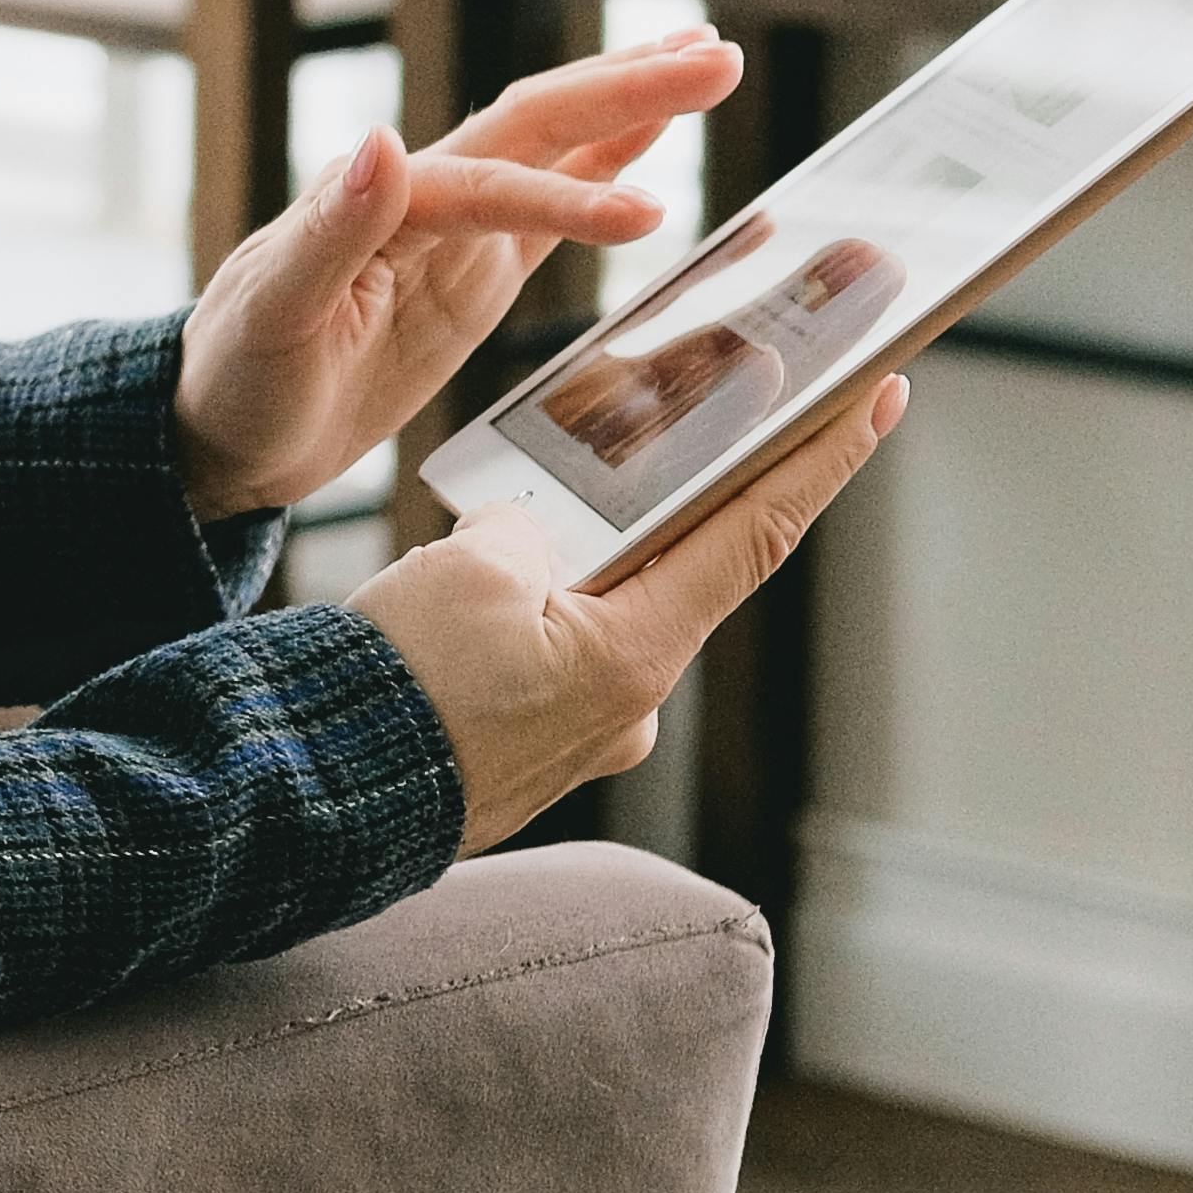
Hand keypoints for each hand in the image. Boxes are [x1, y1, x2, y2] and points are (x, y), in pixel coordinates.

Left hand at [168, 27, 742, 517]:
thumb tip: (381, 139)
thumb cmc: (236, 377)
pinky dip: (604, 168)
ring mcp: (450, 233)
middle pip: (536, 127)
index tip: (648, 218)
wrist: (219, 429)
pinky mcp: (469, 273)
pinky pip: (549, 208)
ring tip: (707, 58)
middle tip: (717, 56)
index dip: (567, 199)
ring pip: (553, 148)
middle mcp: (419, 200)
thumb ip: (328, 231)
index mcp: (379, 208)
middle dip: (626, 91)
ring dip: (626, 104)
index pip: (491, 187)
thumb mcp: (272, 314)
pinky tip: (652, 138)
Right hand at [342, 374, 901, 850]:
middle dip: (654, 499)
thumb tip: (532, 535)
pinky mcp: (526, 747)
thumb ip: (530, 526)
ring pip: (591, 610)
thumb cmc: (395, 689)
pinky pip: (541, 653)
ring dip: (555, 561)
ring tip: (480, 538)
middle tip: (647, 434)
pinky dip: (514, 610)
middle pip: (673, 567)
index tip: (879, 395)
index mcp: (634, 655)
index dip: (822, 458)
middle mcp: (626, 701)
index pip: (756, 532)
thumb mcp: (470, 568)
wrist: (313, 798)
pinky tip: (451, 600)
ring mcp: (579, 732)